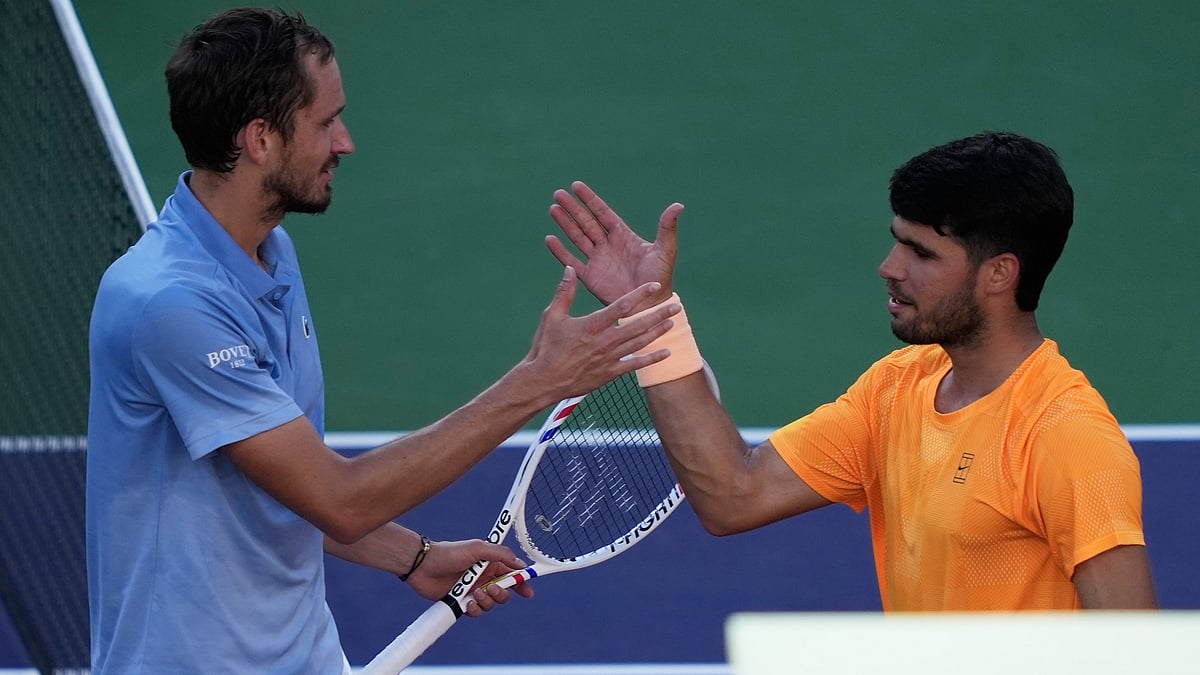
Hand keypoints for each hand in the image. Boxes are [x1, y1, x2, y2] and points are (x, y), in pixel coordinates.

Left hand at [404, 538, 534, 616]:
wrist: (423, 565)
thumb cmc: (449, 552)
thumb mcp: (477, 548)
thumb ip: (500, 554)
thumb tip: (520, 564)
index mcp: (490, 564)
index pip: (511, 575)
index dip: (521, 583)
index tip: (528, 591)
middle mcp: (483, 579)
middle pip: (504, 593)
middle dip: (502, 593)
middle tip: (492, 589)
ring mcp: (472, 591)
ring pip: (490, 604)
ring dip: (486, 601)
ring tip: (475, 593)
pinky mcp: (461, 603)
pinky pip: (475, 612)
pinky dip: (474, 609)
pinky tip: (467, 603)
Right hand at [520, 266, 679, 400]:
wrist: (544, 381)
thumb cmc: (546, 348)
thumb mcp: (551, 317)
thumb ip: (564, 293)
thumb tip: (569, 269)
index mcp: (592, 324)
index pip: (622, 305)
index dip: (640, 294)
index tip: (655, 285)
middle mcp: (605, 341)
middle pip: (638, 325)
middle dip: (658, 314)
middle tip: (675, 305)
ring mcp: (609, 358)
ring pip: (640, 343)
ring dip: (658, 332)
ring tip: (673, 323)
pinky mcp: (610, 373)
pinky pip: (635, 365)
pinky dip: (652, 359)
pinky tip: (666, 353)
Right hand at [547, 180, 683, 307]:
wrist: (649, 306)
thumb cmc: (660, 278)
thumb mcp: (665, 250)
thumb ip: (667, 228)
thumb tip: (679, 205)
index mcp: (623, 236)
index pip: (602, 213)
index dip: (589, 199)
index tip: (575, 186)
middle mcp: (608, 245)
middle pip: (586, 222)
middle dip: (572, 208)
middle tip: (557, 194)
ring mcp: (597, 260)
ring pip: (577, 237)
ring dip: (565, 224)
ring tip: (553, 209)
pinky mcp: (590, 277)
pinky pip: (572, 261)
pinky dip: (560, 251)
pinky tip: (550, 239)